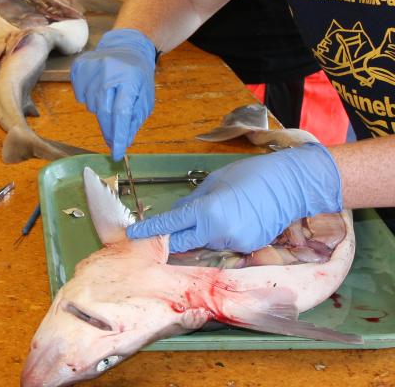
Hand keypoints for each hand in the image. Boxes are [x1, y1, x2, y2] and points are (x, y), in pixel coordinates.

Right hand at [70, 29, 156, 159]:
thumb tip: (124, 142)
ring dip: (100, 110)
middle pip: (104, 111)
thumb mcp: (145, 96)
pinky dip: (88, 99)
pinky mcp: (79, 66)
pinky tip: (98, 90)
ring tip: (110, 98)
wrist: (126, 46)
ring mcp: (92, 67)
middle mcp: (110, 71)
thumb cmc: (137, 75)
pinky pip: (80, 95)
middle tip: (112, 140)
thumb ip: (135, 118)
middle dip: (109, 130)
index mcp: (130, 78)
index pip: (122, 112)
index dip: (118, 134)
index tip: (117, 153)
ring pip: (91, 105)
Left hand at [127, 142, 341, 253]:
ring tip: (221, 210)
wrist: (288, 184)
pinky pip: (225, 243)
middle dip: (176, 235)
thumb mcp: (216, 181)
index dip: (151, 230)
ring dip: (203, 232)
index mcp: (207, 210)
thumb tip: (177, 213)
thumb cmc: (250, 174)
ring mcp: (234, 242)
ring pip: (206, 242)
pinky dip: (223, 233)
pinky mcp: (247, 248)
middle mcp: (218, 231)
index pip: (171, 225)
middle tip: (172, 227)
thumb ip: (193, 200)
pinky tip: (236, 217)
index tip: (134, 234)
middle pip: (185, 240)